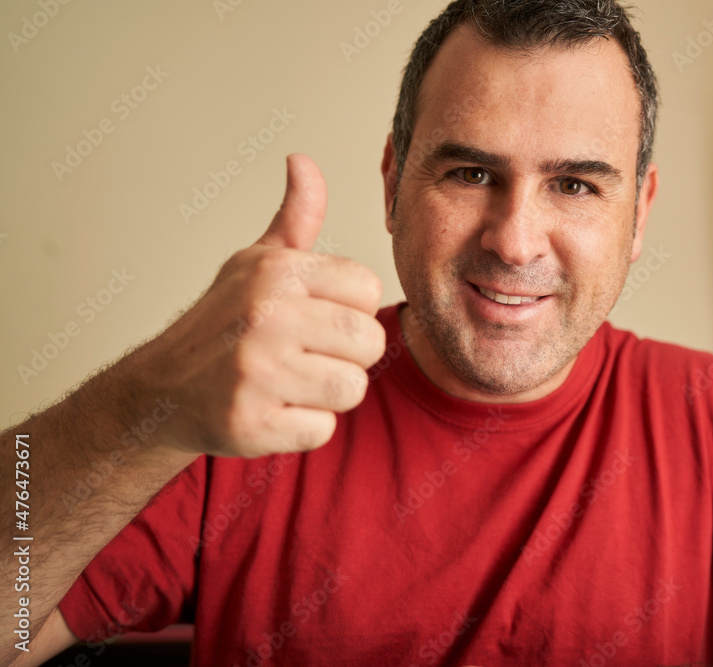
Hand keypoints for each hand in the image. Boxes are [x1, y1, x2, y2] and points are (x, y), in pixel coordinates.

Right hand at [125, 154, 384, 457]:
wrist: (161, 390)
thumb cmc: (223, 322)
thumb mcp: (256, 262)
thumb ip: (296, 217)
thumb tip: (303, 160)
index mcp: (277, 272)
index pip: (369, 291)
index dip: (351, 310)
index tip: (318, 317)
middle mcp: (267, 316)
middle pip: (370, 343)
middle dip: (347, 356)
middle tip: (308, 356)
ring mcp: (257, 372)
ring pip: (352, 389)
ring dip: (328, 394)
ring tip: (291, 382)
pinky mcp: (250, 423)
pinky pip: (322, 430)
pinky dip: (302, 427)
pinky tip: (272, 410)